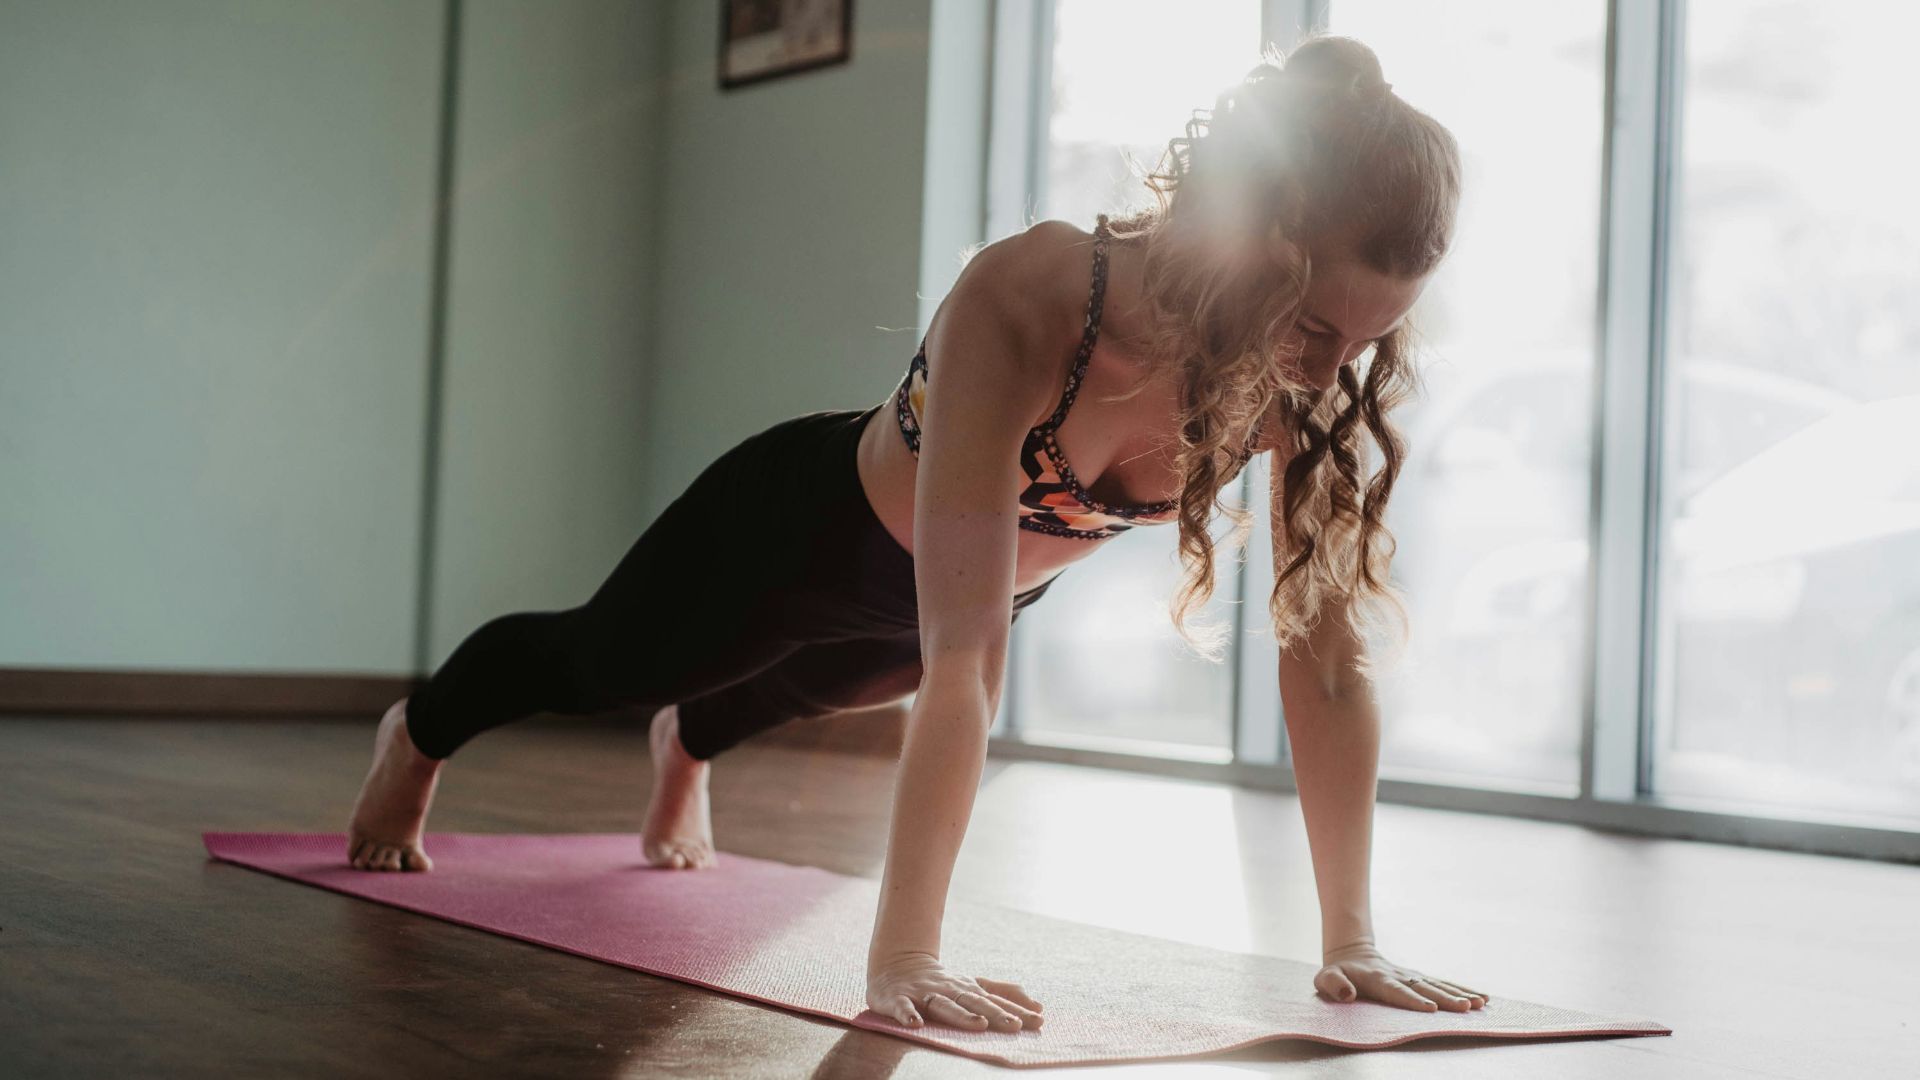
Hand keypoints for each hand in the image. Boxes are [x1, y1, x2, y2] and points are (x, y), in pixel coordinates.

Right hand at [867, 952, 1044, 1031]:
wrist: (897, 965)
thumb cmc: (942, 983)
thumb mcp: (973, 987)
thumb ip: (1004, 994)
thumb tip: (1038, 1006)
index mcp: (968, 989)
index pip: (995, 1001)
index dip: (1016, 1011)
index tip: (1038, 1020)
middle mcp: (949, 990)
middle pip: (974, 1002)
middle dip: (995, 1013)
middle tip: (1015, 1025)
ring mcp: (923, 994)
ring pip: (944, 1005)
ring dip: (961, 1015)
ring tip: (979, 1024)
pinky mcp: (898, 999)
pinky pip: (902, 1007)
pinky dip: (908, 1014)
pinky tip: (916, 1025)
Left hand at [1315, 941, 1488, 1011]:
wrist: (1352, 954)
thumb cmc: (1338, 974)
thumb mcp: (1325, 979)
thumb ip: (1332, 984)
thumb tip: (1347, 994)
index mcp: (1378, 980)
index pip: (1396, 991)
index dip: (1412, 1000)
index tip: (1430, 1009)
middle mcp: (1400, 977)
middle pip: (1425, 988)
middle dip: (1446, 998)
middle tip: (1465, 1008)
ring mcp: (1413, 976)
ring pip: (1439, 985)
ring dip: (1460, 994)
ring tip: (1480, 1003)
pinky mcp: (1421, 979)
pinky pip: (1444, 984)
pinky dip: (1463, 990)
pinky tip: (1482, 998)